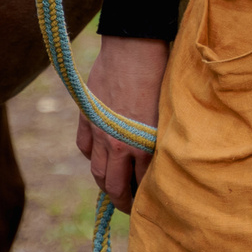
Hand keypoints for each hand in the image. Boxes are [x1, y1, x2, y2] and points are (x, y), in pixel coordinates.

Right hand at [75, 35, 167, 209]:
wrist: (133, 45)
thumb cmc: (160, 74)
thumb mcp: (167, 111)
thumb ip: (159, 138)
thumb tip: (159, 157)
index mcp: (144, 144)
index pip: (144, 184)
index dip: (146, 197)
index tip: (149, 203)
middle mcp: (120, 144)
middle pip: (115, 187)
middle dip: (122, 202)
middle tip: (129, 206)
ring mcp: (100, 132)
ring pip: (97, 171)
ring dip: (105, 184)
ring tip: (113, 188)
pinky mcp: (87, 117)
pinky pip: (84, 147)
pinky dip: (92, 156)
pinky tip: (100, 156)